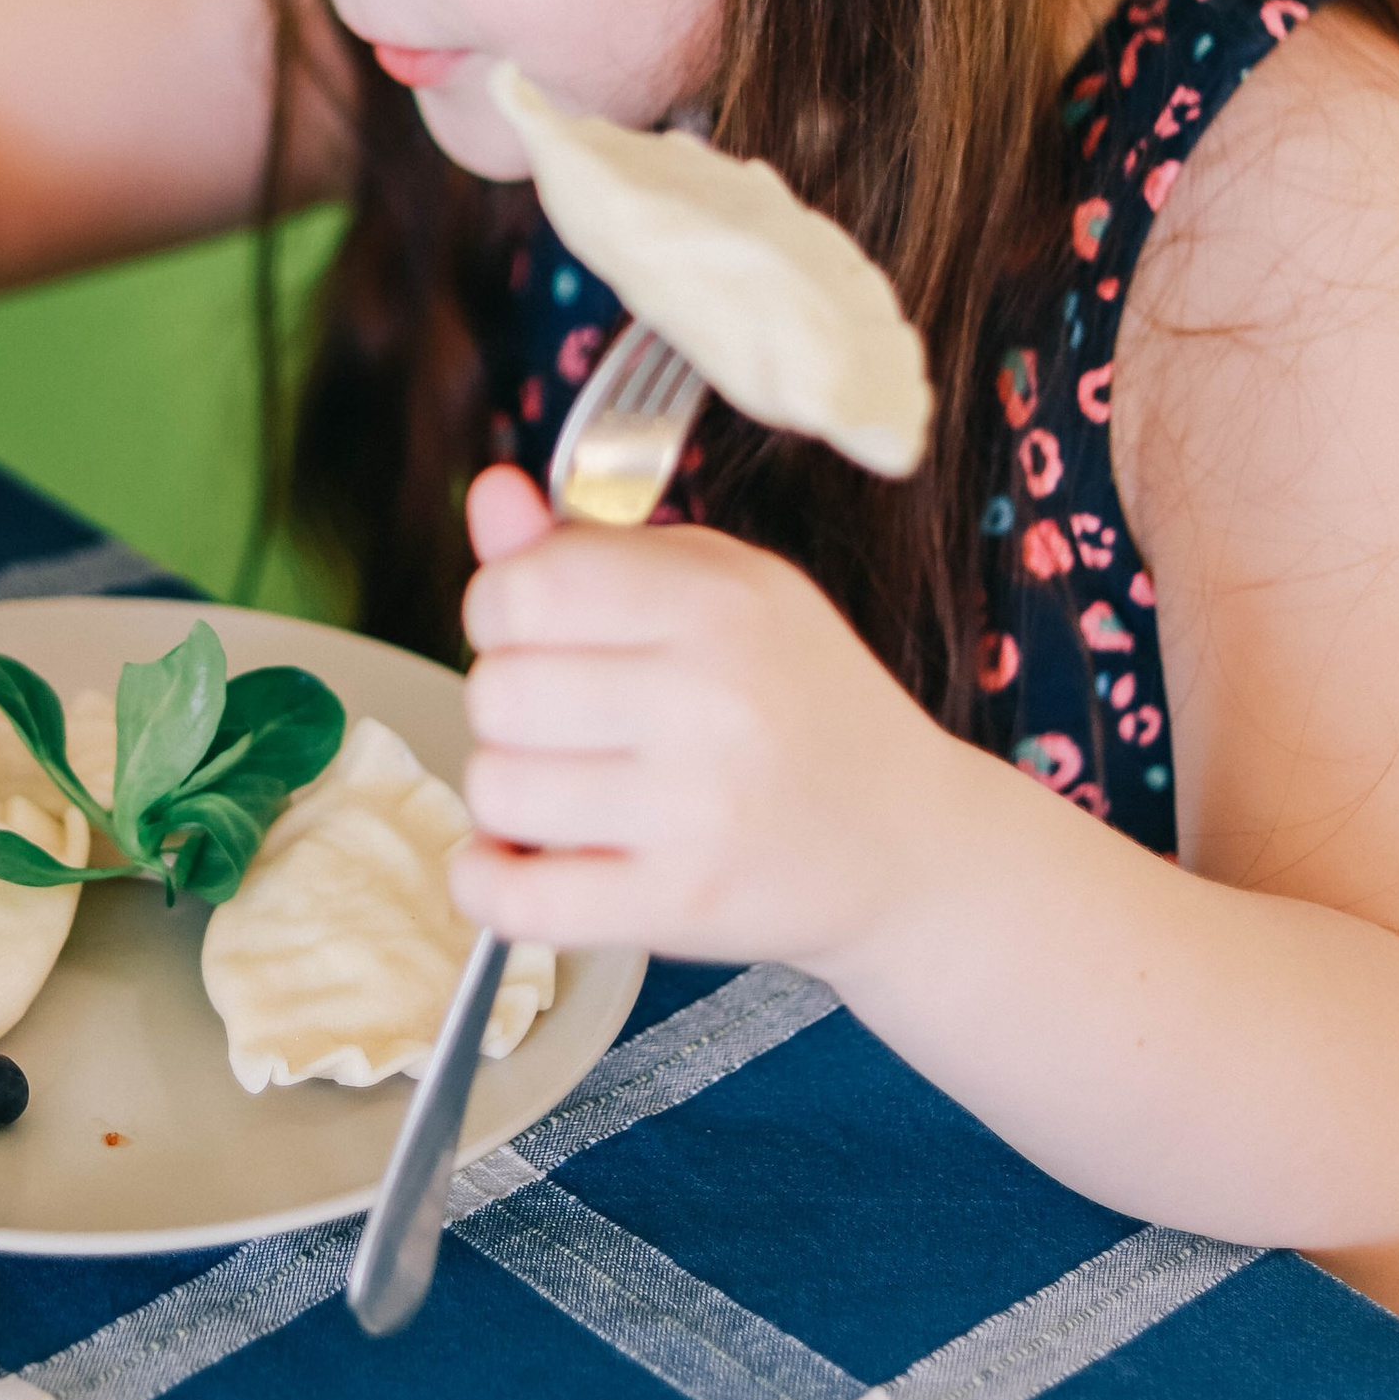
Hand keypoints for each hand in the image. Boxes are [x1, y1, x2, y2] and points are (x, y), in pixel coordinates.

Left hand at [452, 464, 966, 969]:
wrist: (910, 839)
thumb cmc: (801, 700)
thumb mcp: (721, 590)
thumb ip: (591, 547)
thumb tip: (490, 494)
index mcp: (720, 603)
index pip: (526, 587)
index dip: (497, 607)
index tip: (528, 629)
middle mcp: (712, 701)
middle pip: (497, 691)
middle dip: (505, 702)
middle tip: (561, 717)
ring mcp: (699, 812)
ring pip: (496, 790)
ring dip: (508, 790)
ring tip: (565, 784)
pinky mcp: (681, 905)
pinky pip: (517, 899)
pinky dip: (488, 880)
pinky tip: (516, 857)